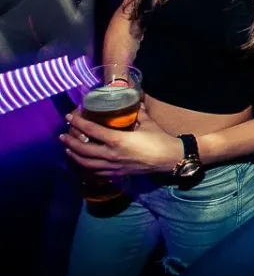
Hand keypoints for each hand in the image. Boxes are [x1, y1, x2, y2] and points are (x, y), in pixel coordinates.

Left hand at [60, 108, 183, 175]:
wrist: (168, 159)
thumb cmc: (159, 139)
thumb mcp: (147, 122)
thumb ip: (138, 113)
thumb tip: (134, 102)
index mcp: (117, 140)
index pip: (91, 130)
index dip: (78, 123)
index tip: (69, 117)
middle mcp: (111, 154)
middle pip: (83, 149)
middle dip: (70, 142)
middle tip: (62, 135)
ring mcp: (112, 166)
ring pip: (86, 162)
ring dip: (74, 155)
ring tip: (67, 149)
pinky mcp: (117, 174)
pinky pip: (96, 171)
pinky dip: (86, 166)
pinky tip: (82, 162)